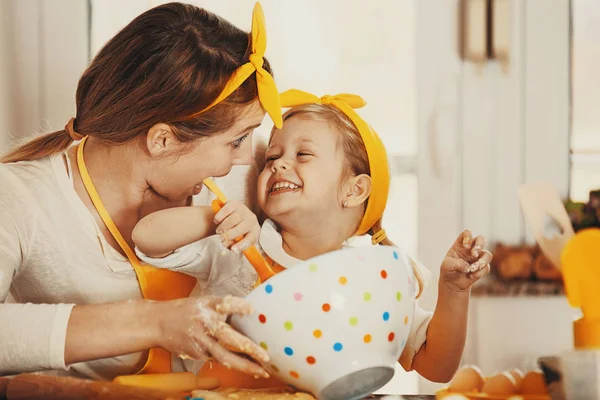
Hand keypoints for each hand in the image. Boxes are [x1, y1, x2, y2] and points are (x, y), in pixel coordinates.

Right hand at [154, 295, 269, 377]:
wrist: (159, 323)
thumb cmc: (188, 310)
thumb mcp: (205, 301)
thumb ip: (225, 306)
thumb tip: (254, 312)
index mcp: (209, 305)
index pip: (226, 304)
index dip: (239, 306)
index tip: (252, 309)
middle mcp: (204, 323)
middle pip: (227, 336)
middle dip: (248, 347)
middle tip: (265, 356)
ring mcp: (200, 340)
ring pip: (224, 355)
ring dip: (244, 365)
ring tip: (262, 371)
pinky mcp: (196, 353)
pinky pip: (218, 359)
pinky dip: (234, 364)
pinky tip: (249, 369)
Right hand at [214, 200, 259, 252]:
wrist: (228, 216)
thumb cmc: (233, 231)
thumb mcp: (234, 240)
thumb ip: (231, 245)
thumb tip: (229, 246)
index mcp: (254, 231)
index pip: (251, 239)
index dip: (242, 245)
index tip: (233, 250)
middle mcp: (252, 219)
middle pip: (241, 228)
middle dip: (229, 235)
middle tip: (221, 238)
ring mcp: (244, 210)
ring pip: (233, 219)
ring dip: (223, 226)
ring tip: (219, 230)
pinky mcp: (235, 203)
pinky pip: (226, 210)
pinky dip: (219, 217)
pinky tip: (217, 221)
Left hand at [440, 230, 492, 291]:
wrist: (452, 283)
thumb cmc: (448, 270)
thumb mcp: (446, 265)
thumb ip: (456, 263)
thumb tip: (468, 267)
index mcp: (460, 244)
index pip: (467, 233)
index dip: (468, 237)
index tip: (466, 246)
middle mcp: (471, 249)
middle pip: (481, 239)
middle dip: (480, 245)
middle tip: (474, 253)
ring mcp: (478, 258)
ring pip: (488, 255)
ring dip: (482, 262)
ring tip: (472, 269)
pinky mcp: (482, 268)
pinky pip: (486, 268)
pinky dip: (480, 272)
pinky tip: (471, 276)